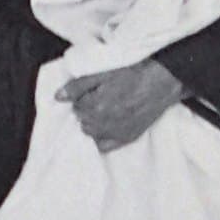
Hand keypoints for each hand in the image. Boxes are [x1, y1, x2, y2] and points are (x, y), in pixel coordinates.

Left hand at [56, 58, 184, 152]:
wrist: (162, 81)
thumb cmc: (134, 73)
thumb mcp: (103, 73)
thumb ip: (78, 86)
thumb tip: (58, 97)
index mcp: (96, 106)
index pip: (76, 107)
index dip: (83, 97)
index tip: (93, 91)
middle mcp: (105, 123)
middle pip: (82, 120)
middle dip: (87, 110)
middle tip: (100, 98)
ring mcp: (116, 133)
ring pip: (91, 133)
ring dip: (93, 123)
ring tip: (106, 109)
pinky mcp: (127, 138)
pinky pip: (104, 146)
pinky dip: (102, 137)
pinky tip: (108, 126)